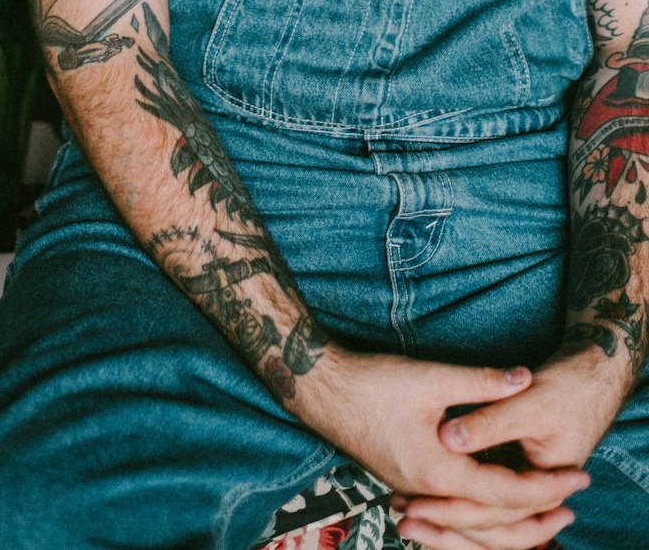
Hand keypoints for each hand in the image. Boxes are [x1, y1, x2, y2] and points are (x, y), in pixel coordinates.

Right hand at [292, 348, 588, 549]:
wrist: (319, 388)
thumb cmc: (371, 382)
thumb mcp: (430, 377)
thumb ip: (480, 382)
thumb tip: (525, 378)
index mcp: (438, 473)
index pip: (505, 493)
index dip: (545, 487)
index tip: (578, 477)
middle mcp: (427, 492)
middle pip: (491, 522)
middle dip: (534, 515)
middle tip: (571, 503)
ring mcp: (413, 489)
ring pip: (470, 519)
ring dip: (508, 515)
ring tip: (540, 505)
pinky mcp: (406, 479)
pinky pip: (451, 508)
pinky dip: (479, 508)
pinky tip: (490, 495)